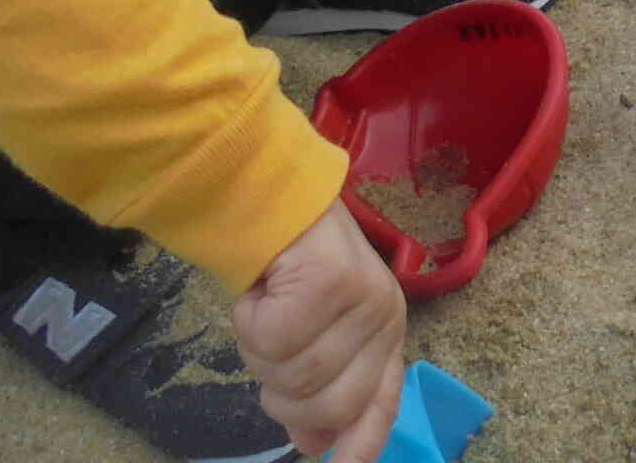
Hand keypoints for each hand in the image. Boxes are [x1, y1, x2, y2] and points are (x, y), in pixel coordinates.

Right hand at [231, 201, 405, 461]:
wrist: (270, 197)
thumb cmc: (289, 272)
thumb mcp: (309, 337)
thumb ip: (317, 388)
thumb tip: (313, 443)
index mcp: (384, 335)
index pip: (381, 405)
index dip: (358, 445)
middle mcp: (386, 318)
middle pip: (328, 403)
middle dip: (280, 390)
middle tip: (266, 349)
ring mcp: (365, 298)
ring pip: (296, 374)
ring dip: (259, 351)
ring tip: (264, 312)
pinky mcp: (333, 281)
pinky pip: (273, 338)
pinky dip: (249, 322)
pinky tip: (259, 291)